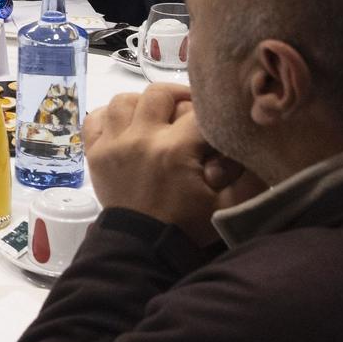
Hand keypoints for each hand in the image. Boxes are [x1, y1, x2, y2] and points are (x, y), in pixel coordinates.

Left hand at [83, 84, 251, 243]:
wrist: (144, 247)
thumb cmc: (188, 225)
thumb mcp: (228, 202)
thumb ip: (244, 170)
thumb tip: (247, 135)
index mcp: (175, 150)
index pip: (198, 111)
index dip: (211, 112)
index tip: (215, 119)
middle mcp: (141, 139)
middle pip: (158, 93)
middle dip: (179, 98)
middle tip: (189, 110)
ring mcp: (113, 145)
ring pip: (124, 100)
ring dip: (143, 103)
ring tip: (157, 116)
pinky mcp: (95, 154)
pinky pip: (95, 118)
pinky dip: (110, 116)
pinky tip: (126, 125)